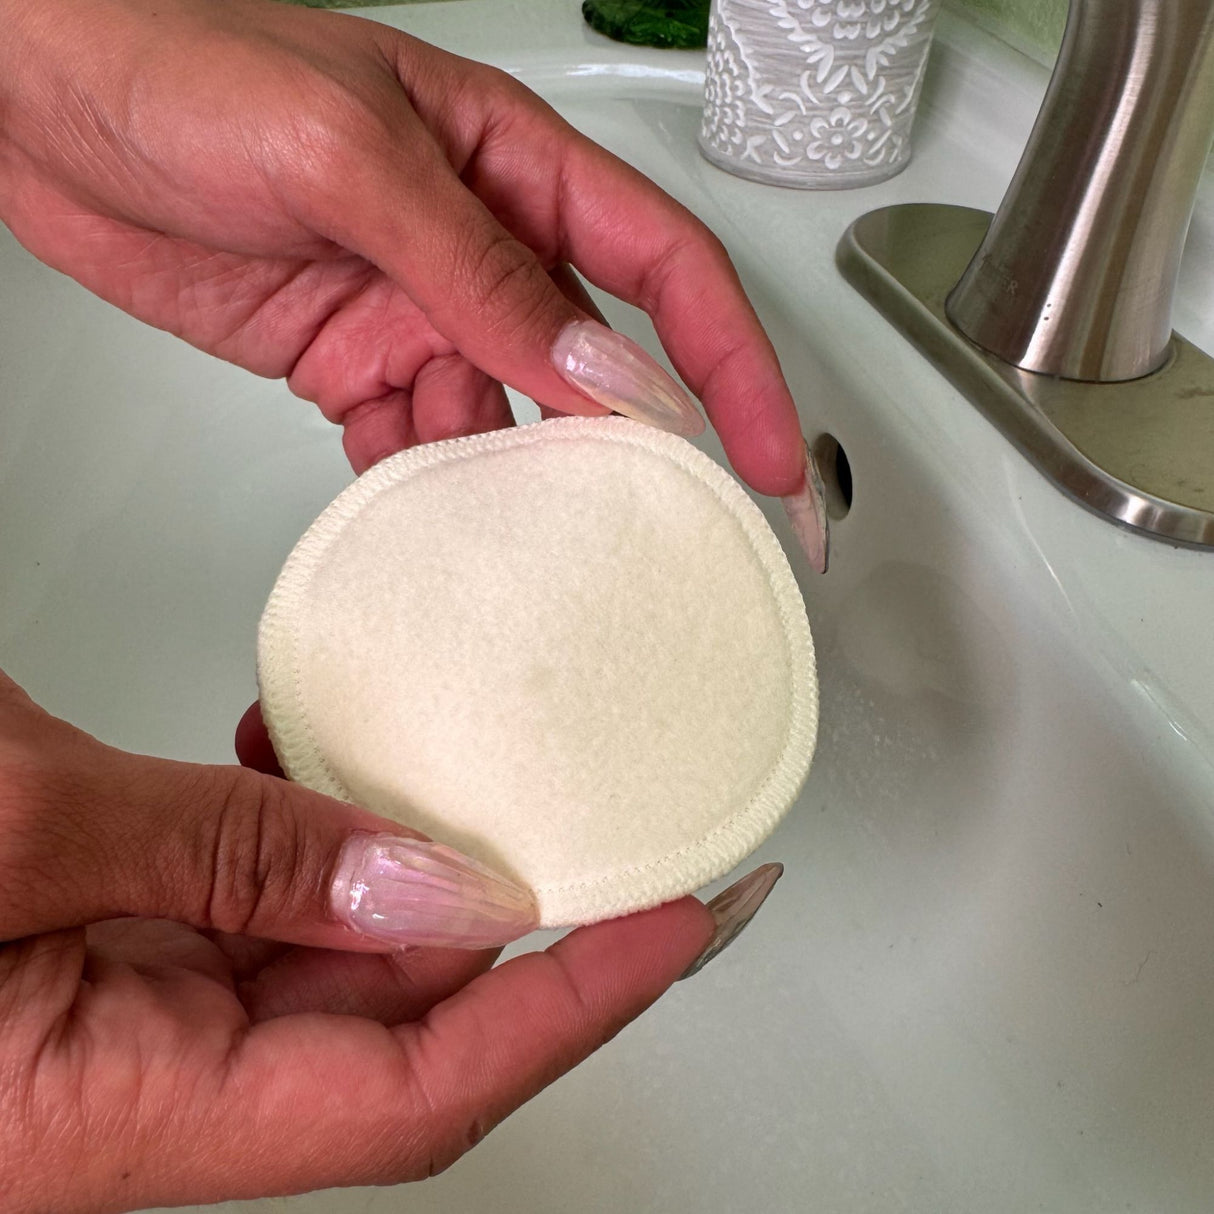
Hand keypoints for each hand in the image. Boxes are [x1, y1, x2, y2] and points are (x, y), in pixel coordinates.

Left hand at [0, 0, 809, 504]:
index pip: (668, 270)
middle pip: (594, 365)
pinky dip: (412, 480)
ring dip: (494, 476)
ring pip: (500, 421)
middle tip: (643, 531)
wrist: (41, 98)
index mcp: (513, 167)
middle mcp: (479, 246)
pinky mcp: (350, 360)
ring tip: (487, 522)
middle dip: (621, 449)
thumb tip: (594, 369)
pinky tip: (400, 498)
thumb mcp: (354, 155)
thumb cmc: (184, 63)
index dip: (733, 366)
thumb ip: (477, 270)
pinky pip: (411, 442)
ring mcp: (415, 310)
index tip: (768, 457)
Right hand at [0, 670, 713, 1210]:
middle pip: (387, 1020)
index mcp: (99, 1118)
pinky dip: (304, 832)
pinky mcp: (97, 939)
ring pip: (326, 954)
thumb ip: (231, 865)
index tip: (679, 920)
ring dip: (399, 864)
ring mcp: (114, 1011)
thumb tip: (440, 885)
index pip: (413, 1094)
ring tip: (455, 768)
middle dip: (505, 920)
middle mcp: (123, 1084)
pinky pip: (249, 904)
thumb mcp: (12, 824)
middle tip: (597, 820)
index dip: (568, 1010)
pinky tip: (310, 756)